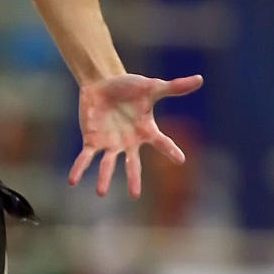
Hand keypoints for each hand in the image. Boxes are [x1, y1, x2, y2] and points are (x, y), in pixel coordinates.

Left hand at [69, 73, 203, 197]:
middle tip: (134, 195)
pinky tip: (72, 181)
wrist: (103, 84)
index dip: (170, 150)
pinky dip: (79, 168)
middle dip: (132, 178)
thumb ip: (174, 87)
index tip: (180, 159)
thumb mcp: (151, 87)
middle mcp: (129, 142)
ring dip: (103, 177)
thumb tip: (201, 78)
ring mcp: (110, 144)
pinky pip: (85, 157)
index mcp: (146, 131)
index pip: (161, 143)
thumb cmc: (129, 87)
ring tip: (100, 192)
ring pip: (107, 164)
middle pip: (132, 163)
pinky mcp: (92, 141)